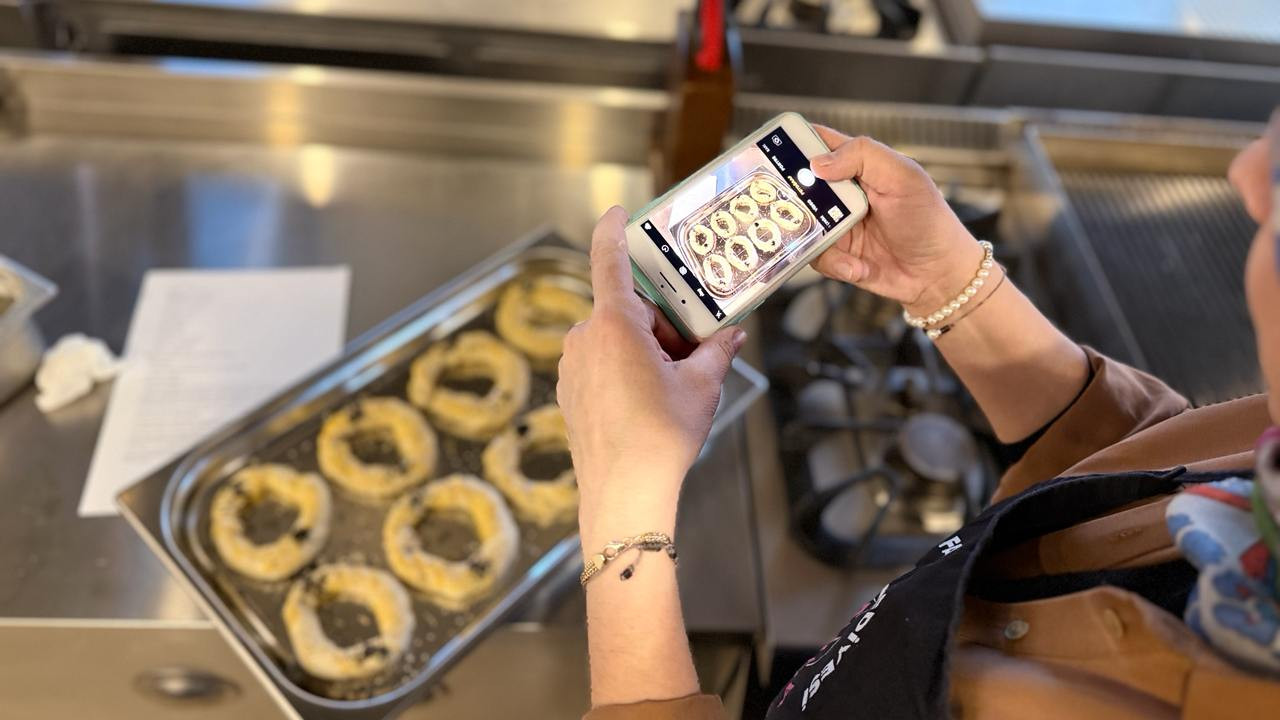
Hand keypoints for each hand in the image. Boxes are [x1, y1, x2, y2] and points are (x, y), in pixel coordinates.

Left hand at [557, 207, 746, 544]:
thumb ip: (716, 350)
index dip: (613, 230)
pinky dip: (626, 370)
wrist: (624, 495)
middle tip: (691, 354)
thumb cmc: (661, 438)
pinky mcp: (569, 391)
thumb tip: (732, 336)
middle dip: (661, 325)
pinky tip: (648, 401)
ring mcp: (571, 367)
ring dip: (644, 350)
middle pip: (628, 311)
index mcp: (613, 326)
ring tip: (673, 385)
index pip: (608, 260)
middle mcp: (584, 339)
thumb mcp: (702, 385)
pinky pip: (600, 364)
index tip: (618, 212)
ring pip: (614, 340)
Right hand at [809, 126, 985, 315]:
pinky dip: (834, 263)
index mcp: (857, 165)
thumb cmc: (929, 220)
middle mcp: (841, 193)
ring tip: (840, 244)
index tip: (772, 149)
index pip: (817, 143)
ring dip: (816, 236)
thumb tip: (818, 162)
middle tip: (796, 207)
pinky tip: (858, 266)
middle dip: (791, 197)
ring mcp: (835, 224)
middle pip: (798, 185)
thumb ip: (864, 157)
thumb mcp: (904, 177)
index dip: (793, 142)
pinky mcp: (835, 255)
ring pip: (800, 224)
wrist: (938, 275)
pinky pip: (815, 256)